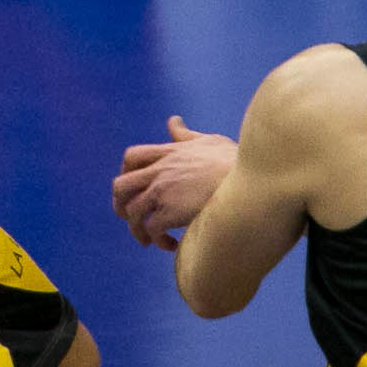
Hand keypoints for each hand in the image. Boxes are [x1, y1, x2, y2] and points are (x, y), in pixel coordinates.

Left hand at [112, 117, 237, 250]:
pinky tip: (173, 244)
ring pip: (132, 213)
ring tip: (152, 240)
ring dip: (138, 230)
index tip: (135, 188)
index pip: (131, 157)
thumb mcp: (207, 140)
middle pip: (120, 186)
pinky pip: (151, 230)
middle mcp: (160, 171)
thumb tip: (173, 122)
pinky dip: (158, 241)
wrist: (246, 180)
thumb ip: (186, 135)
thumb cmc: (233, 160)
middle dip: (120, 205)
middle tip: (133, 219)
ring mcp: (164, 191)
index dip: (125, 173)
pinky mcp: (171, 212)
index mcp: (168, 152)